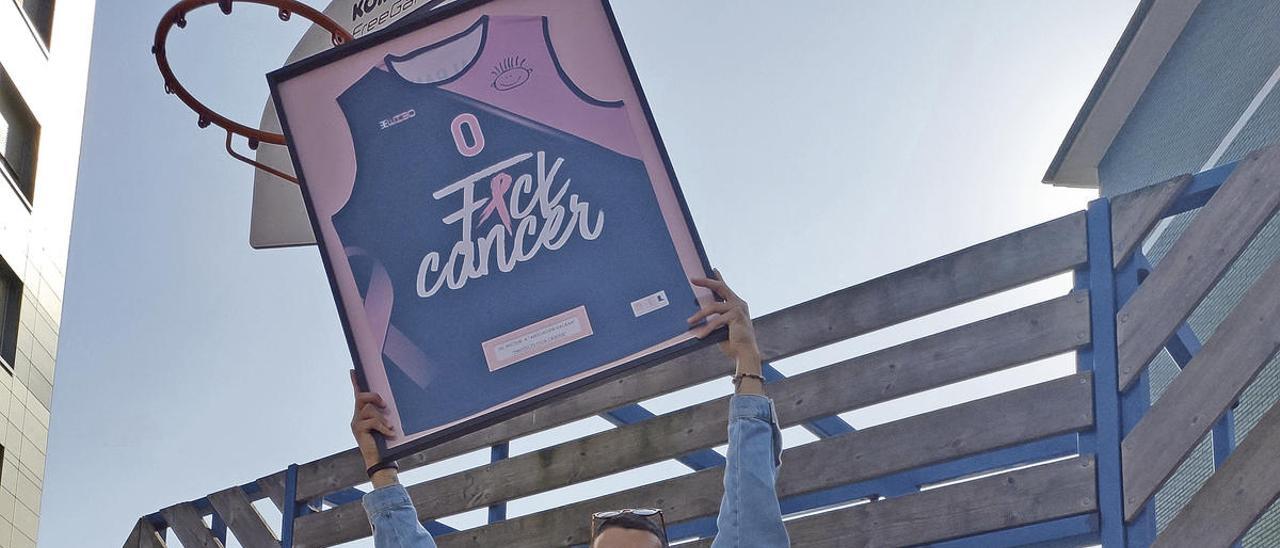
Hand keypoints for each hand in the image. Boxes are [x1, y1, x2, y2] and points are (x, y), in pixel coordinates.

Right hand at [349, 370, 398, 486]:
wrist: (379, 459)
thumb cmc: (384, 442)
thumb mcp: (384, 424)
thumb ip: (383, 414)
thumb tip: (388, 405)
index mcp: (362, 414)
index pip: (358, 395)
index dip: (355, 382)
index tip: (353, 371)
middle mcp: (356, 417)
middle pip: (361, 397)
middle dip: (374, 397)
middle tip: (385, 405)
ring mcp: (356, 423)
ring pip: (369, 410)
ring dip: (382, 418)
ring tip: (389, 428)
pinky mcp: (358, 430)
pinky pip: (373, 421)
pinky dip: (384, 427)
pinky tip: (390, 433)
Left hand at [688, 270, 763, 393]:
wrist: (745, 353)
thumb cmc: (733, 342)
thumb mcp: (721, 327)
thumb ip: (715, 317)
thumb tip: (699, 313)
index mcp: (736, 304)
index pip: (725, 287)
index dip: (718, 277)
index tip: (712, 268)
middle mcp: (738, 303)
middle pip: (720, 287)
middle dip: (706, 281)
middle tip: (693, 279)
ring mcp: (738, 308)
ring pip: (713, 307)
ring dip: (699, 315)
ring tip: (689, 321)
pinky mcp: (736, 316)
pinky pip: (716, 320)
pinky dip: (706, 328)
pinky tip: (700, 335)